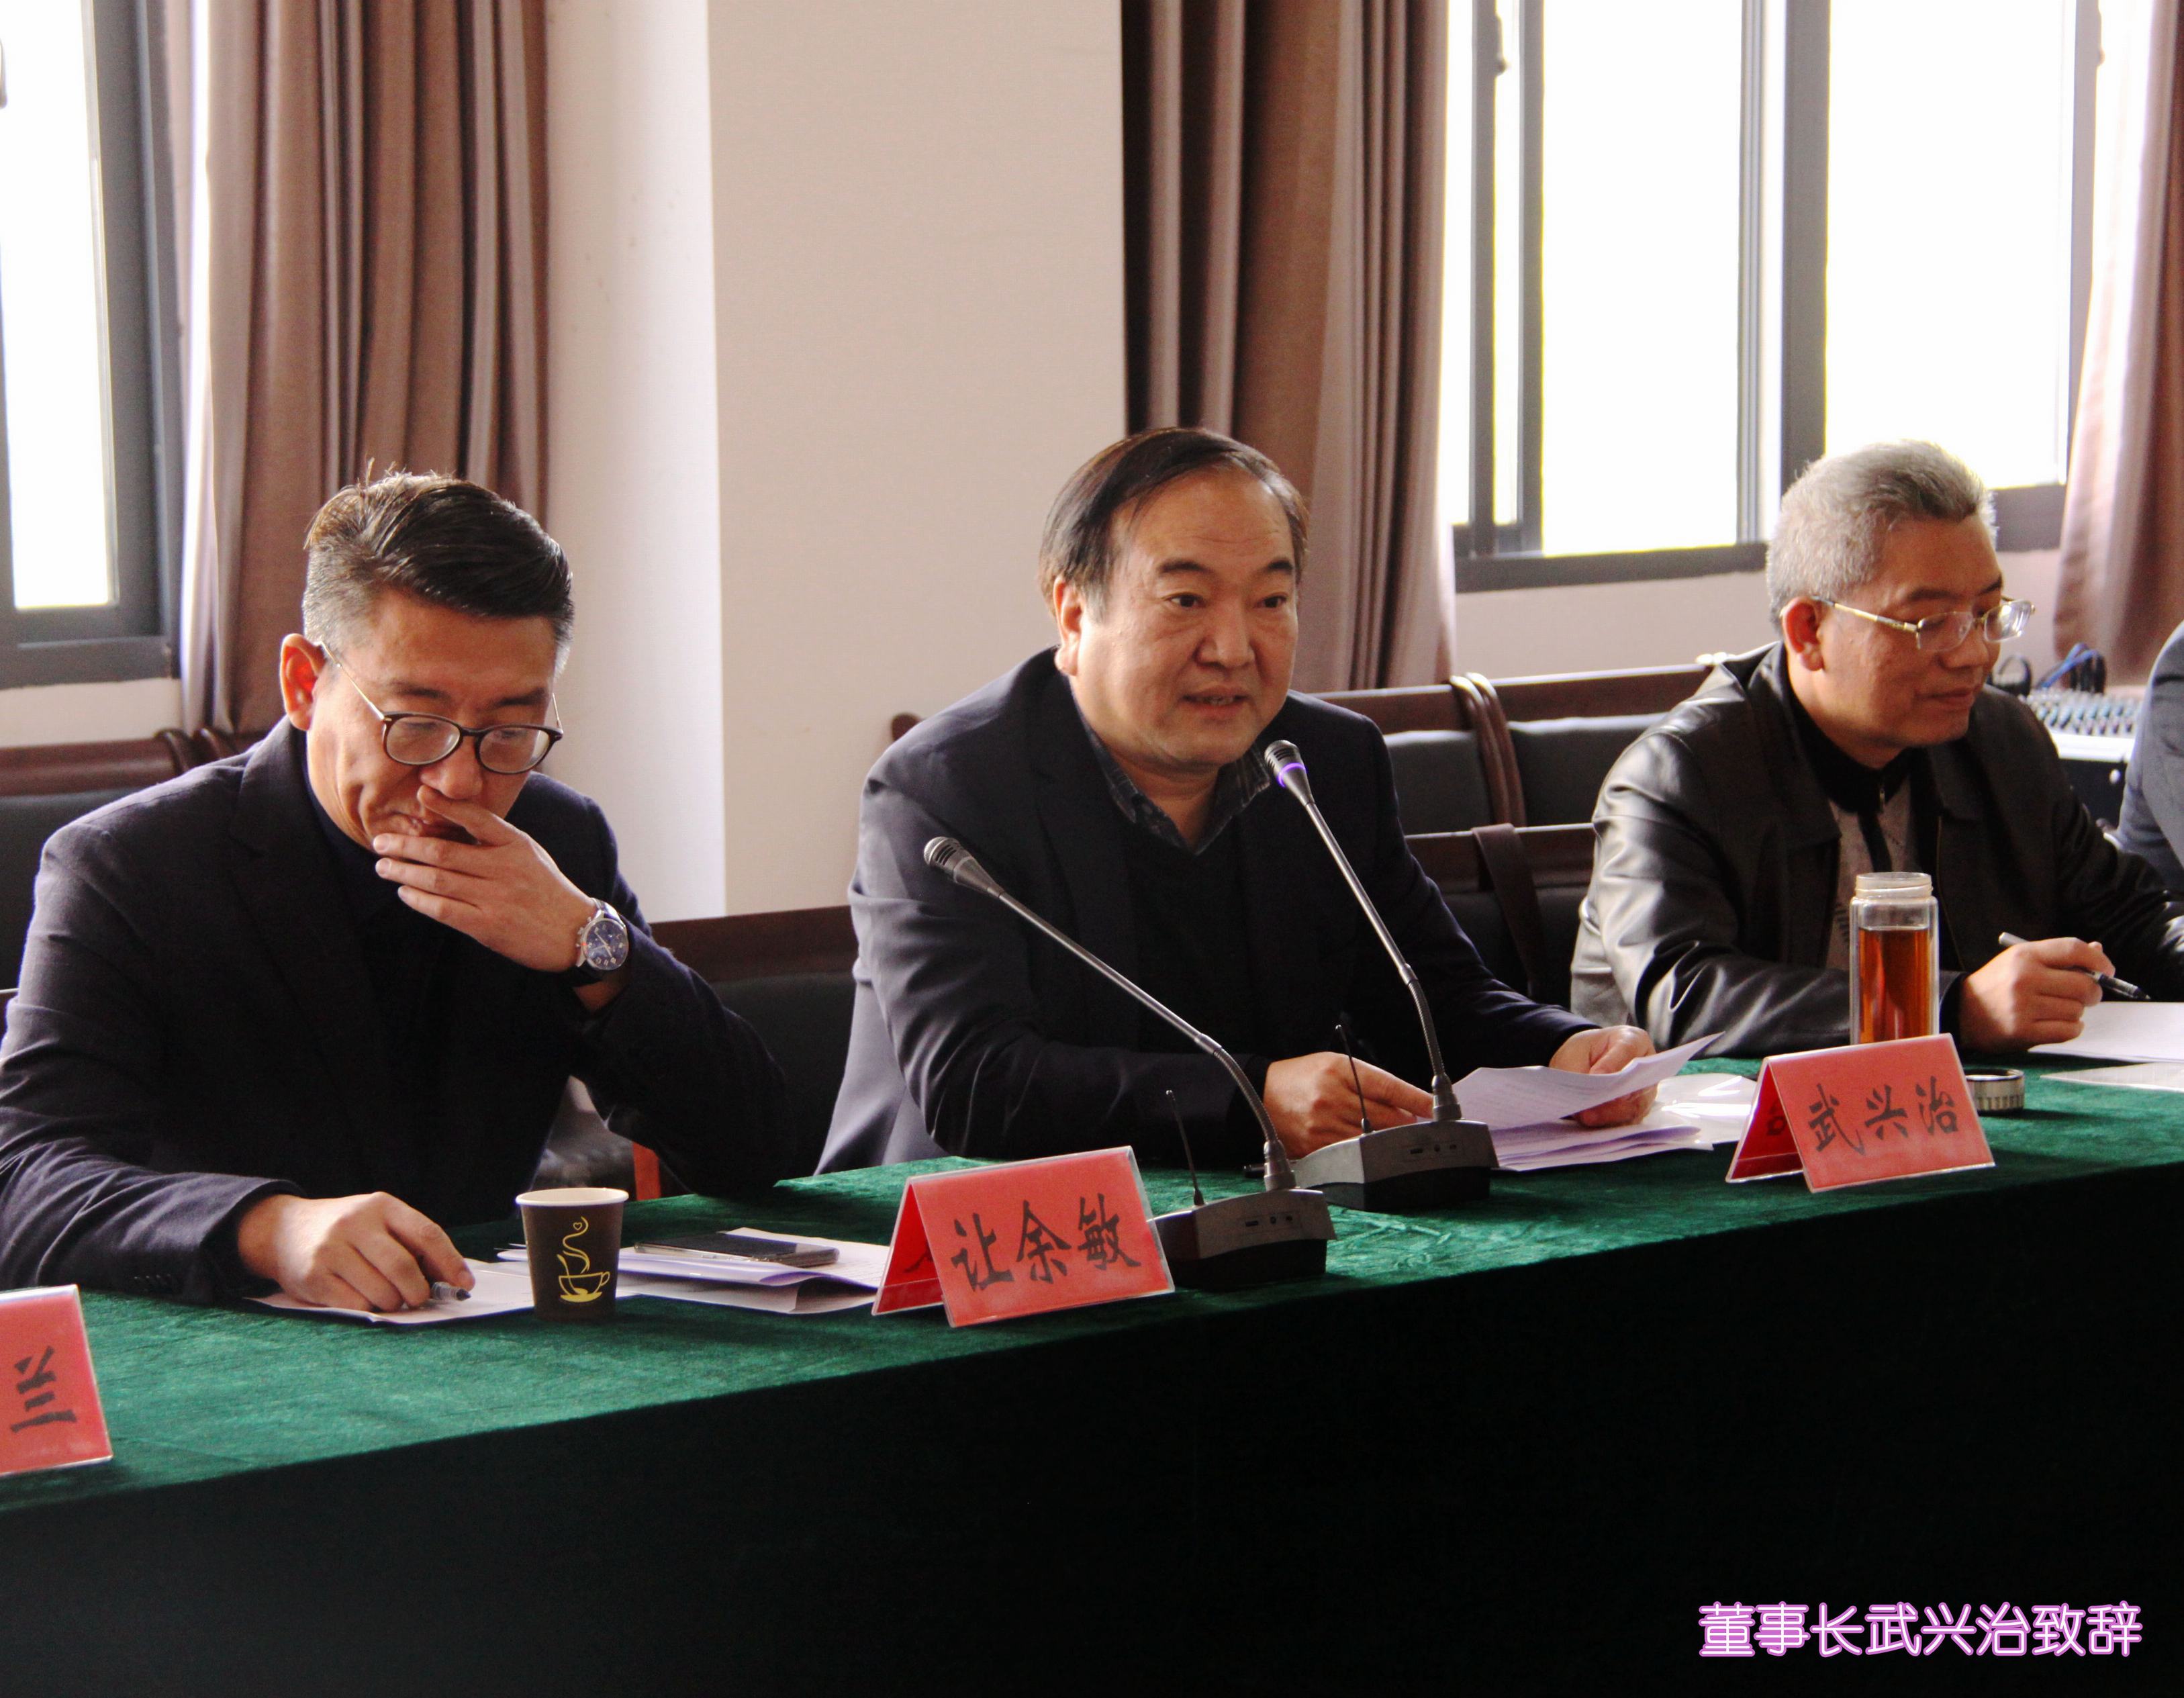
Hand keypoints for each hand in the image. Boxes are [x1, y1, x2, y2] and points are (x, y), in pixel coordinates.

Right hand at [233, 1192, 471, 1311]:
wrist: (284, 1230)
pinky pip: (355, 1304)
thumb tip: (450, 1277)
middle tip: (418, 1298)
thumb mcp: (378, 1221)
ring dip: (393, 1303)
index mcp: (381, 1206)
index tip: (465, 1282)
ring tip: (388, 1298)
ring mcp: (331, 1249)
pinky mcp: (313, 1276)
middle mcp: (355, 1223)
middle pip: (403, 1267)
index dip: (450, 1262)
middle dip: (418, 1291)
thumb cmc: (346, 1231)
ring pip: (381, 1291)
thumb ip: (411, 1242)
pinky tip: (364, 1299)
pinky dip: (369, 1309)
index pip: (426, 1234)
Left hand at [372, 789, 600, 975]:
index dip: (445, 805)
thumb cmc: (547, 890)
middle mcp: (504, 868)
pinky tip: (405, 893)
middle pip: (442, 852)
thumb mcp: (530, 855)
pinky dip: (419, 900)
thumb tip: (452, 824)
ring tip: (384, 867)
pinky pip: (443, 909)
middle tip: (381, 842)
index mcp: (516, 845)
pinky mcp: (488, 926)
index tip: (420, 795)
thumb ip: (497, 840)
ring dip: (404, 872)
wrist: (575, 932)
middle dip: (405, 846)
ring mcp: (495, 898)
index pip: (477, 817)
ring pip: (437, 880)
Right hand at [1262, 1052, 1434, 1158]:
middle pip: (1385, 1116)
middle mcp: (1332, 1098)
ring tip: (1390, 1134)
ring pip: (1371, 1138)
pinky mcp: (1315, 1146)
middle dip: (1405, 1121)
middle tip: (1414, 1123)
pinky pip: (1350, 1152)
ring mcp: (1323, 1125)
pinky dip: (1363, 1150)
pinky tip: (1365, 1143)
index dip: (1417, 1099)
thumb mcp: (1335, 1065)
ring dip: (1386, 1138)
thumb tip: (1406, 1106)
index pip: (1389, 1087)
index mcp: (1339, 1071)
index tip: (1435, 1108)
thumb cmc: (1302, 1076)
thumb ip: (1369, 1081)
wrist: (1261, 1093)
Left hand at [1548, 1025, 1655, 1127]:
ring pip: (1636, 1107)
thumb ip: (1582, 1073)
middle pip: (1639, 1085)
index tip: (1596, 1075)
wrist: (1585, 1060)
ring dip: (1612, 1115)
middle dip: (1616, 1099)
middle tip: (1593, 1106)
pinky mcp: (1638, 1109)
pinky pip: (1629, 1120)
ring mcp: (1646, 1090)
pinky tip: (1593, 1122)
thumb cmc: (1584, 1052)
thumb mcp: (1577, 1055)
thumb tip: (1589, 1102)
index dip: (1612, 1064)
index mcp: (1634, 1041)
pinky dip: (1610, 1123)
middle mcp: (1647, 1067)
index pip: (1627, 1050)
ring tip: (1588, 1117)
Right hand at [1961, 936, 2106, 1050]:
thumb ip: (2058, 957)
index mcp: (2024, 956)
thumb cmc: (1998, 985)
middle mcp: (2024, 978)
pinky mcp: (2023, 1031)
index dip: (2098, 960)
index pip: (2073, 950)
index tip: (2107, 970)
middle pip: (2084, 984)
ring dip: (2075, 1012)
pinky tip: (2058, 1023)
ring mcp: (2023, 1006)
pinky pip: (2068, 1030)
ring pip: (2077, 1010)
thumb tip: (2098, 952)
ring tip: (2058, 1010)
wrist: (1963, 1012)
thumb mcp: (2022, 961)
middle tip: (2085, 995)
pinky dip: (2071, 1028)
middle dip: (2093, 992)